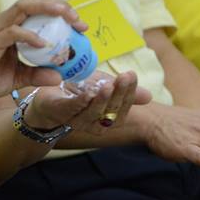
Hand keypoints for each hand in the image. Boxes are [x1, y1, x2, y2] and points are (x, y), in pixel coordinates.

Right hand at [0, 0, 85, 108]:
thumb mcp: (15, 78)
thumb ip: (36, 74)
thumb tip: (60, 77)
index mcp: (8, 27)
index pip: (37, 10)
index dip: (59, 12)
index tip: (79, 26)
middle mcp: (2, 22)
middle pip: (33, 2)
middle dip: (58, 6)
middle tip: (78, 20)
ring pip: (23, 8)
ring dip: (47, 10)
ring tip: (67, 19)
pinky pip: (12, 32)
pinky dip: (30, 35)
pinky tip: (43, 44)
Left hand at [23, 70, 151, 134]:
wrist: (49, 98)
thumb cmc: (80, 92)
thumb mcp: (104, 87)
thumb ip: (123, 91)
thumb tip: (149, 97)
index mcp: (109, 119)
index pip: (123, 106)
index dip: (129, 92)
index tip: (132, 75)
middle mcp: (95, 124)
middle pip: (111, 111)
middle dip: (119, 93)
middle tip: (125, 76)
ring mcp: (77, 120)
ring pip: (93, 113)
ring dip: (101, 100)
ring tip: (108, 85)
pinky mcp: (60, 113)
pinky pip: (72, 109)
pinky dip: (81, 102)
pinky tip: (88, 93)